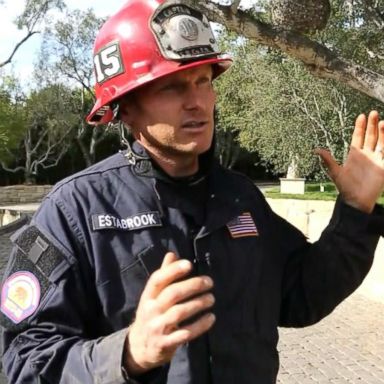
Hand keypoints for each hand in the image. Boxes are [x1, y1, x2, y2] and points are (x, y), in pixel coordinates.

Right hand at [123, 252, 214, 374]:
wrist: (139, 348)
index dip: (172, 270)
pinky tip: (211, 318)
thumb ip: (164, 275)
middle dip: (192, 286)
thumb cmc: (151, 314)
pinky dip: (200, 325)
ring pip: (179, 313)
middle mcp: (150, 310)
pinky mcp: (165, 343)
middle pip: (172, 294)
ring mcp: (157, 327)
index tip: (189, 264)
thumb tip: (172, 254)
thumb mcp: (152, 296)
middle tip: (209, 282)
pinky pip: (185, 333)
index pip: (157, 279)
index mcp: (147, 296)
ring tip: (211, 298)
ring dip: (198, 304)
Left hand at [316, 110, 383, 212]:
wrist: (357, 201)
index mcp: (354, 155)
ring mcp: (376, 160)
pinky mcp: (383, 166)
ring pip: (380, 142)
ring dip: (382, 132)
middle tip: (373, 113)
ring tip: (381, 120)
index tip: (361, 116)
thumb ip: (328, 160)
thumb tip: (316, 150)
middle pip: (370, 136)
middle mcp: (366, 155)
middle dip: (371, 125)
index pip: (358, 137)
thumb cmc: (345, 188)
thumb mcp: (335, 172)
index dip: (360, 127)